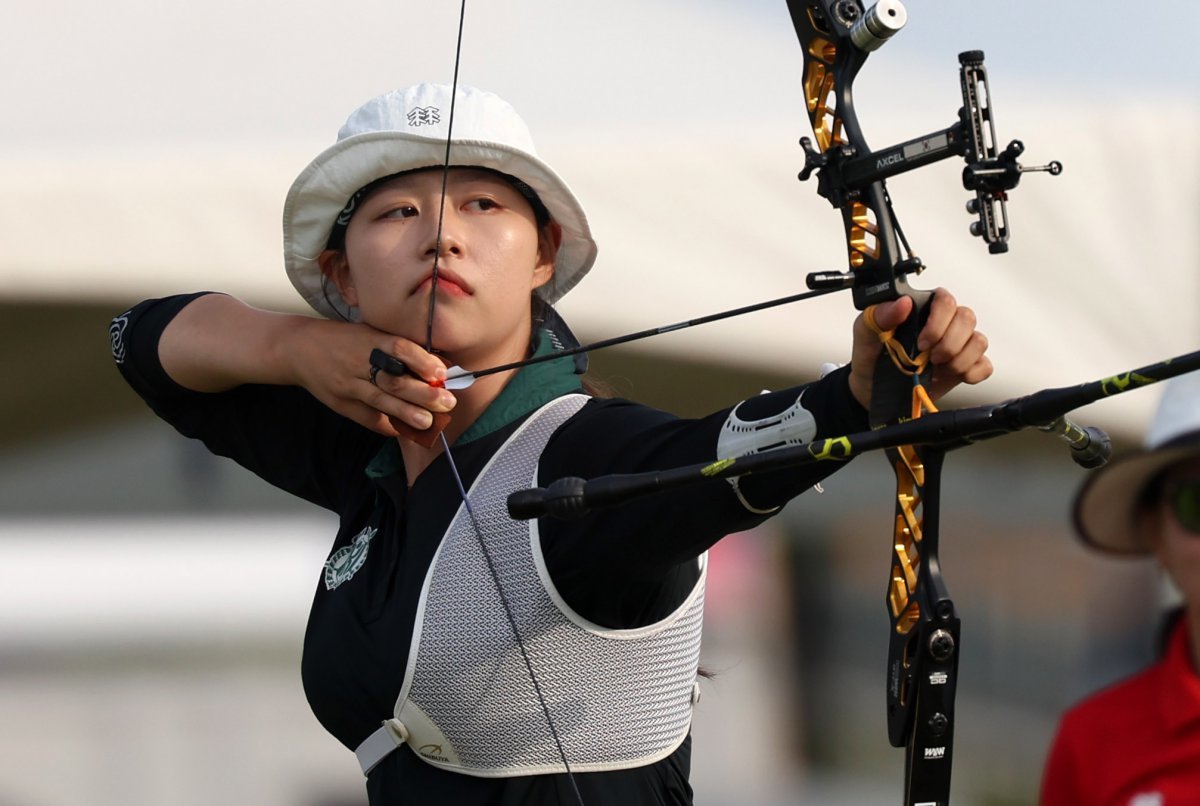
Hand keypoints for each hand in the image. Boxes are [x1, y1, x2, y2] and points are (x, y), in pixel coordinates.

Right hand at [286, 319, 456, 437]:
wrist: (300, 348)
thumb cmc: (345, 339)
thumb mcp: (369, 333)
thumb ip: (397, 347)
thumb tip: (437, 365)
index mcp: (369, 339)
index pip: (399, 348)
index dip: (422, 361)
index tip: (442, 373)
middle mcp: (359, 362)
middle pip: (393, 380)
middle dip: (423, 393)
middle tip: (447, 402)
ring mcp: (348, 385)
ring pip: (380, 401)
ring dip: (407, 413)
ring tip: (429, 422)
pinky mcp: (340, 403)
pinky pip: (366, 418)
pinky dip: (387, 425)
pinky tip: (404, 430)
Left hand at [847, 288, 991, 409]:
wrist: (871, 388)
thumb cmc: (870, 355)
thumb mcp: (865, 332)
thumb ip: (881, 314)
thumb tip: (903, 303)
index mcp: (922, 308)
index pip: (946, 300)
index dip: (939, 321)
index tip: (922, 342)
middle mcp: (944, 323)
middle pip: (967, 318)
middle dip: (950, 342)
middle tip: (930, 357)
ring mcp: (956, 345)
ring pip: (979, 341)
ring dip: (961, 358)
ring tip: (940, 368)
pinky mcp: (964, 366)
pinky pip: (984, 365)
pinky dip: (974, 372)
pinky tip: (956, 376)